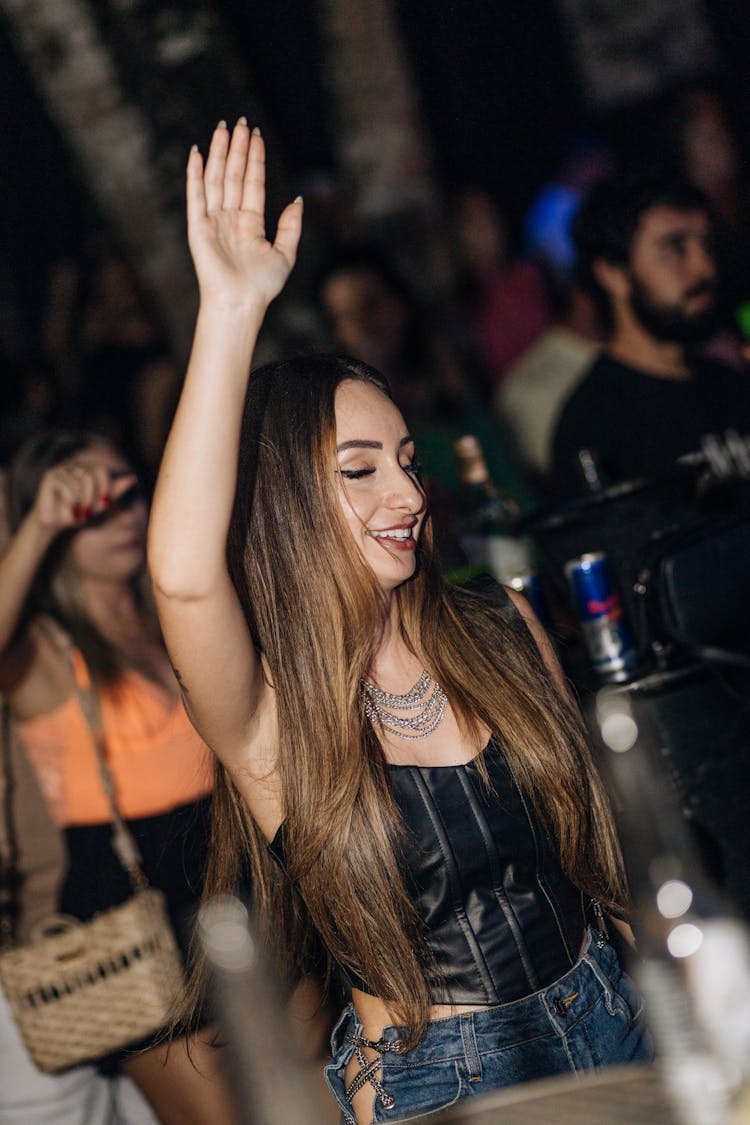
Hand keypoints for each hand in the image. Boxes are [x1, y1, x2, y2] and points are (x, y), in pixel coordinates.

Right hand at [31, 460, 136, 533]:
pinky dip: (72, 502)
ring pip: (79, 481)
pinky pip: (66, 486)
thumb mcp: (100, 504)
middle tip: (89, 513)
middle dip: (92, 497)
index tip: (106, 504)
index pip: (101, 470)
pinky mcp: (50, 476)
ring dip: (82, 502)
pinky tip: (72, 512)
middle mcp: (74, 466)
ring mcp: (61, 469)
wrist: (55, 524)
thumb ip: (114, 491)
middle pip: (90, 476)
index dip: (106, 486)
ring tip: (79, 514)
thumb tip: (133, 478)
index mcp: (87, 469)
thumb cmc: (79, 513)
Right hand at [186, 119, 301, 311]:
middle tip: (242, 122)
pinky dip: (195, 175)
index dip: (255, 159)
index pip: (252, 183)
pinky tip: (197, 154)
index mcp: (250, 223)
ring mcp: (213, 221)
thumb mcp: (286, 254)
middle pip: (234, 175)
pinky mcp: (198, 228)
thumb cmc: (262, 286)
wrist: (241, 303)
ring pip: (216, 179)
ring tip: (223, 128)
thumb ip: (291, 226)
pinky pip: (195, 196)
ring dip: (220, 153)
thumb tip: (297, 198)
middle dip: (238, 148)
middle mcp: (230, 219)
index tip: (257, 136)